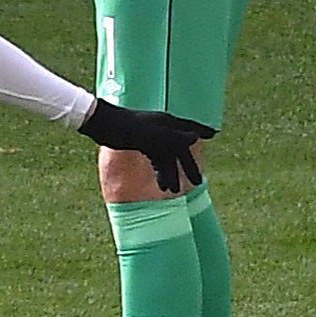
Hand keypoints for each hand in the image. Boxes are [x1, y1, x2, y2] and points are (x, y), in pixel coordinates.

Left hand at [76, 98, 214, 193]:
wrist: (101, 124)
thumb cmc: (125, 127)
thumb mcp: (151, 136)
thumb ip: (172, 138)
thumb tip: (195, 138)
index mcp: (167, 123)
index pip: (189, 128)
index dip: (202, 132)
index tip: (214, 134)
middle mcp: (161, 128)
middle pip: (179, 148)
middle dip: (187, 166)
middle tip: (197, 183)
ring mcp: (150, 135)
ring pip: (166, 156)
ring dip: (170, 173)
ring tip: (173, 192)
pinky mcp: (139, 141)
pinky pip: (154, 158)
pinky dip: (158, 170)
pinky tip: (160, 185)